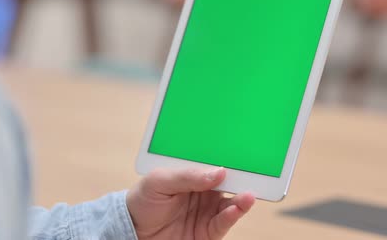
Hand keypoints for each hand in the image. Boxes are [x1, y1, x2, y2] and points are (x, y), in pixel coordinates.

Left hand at [127, 167, 254, 239]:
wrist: (133, 231)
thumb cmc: (142, 200)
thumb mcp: (158, 181)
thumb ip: (187, 176)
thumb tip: (217, 172)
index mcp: (194, 175)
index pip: (214, 164)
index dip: (228, 159)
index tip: (241, 156)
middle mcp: (205, 191)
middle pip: (229, 182)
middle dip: (241, 178)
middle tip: (252, 173)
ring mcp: (208, 211)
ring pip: (231, 202)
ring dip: (242, 198)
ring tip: (248, 195)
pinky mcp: (209, 230)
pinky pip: (224, 222)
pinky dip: (233, 215)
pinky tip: (237, 208)